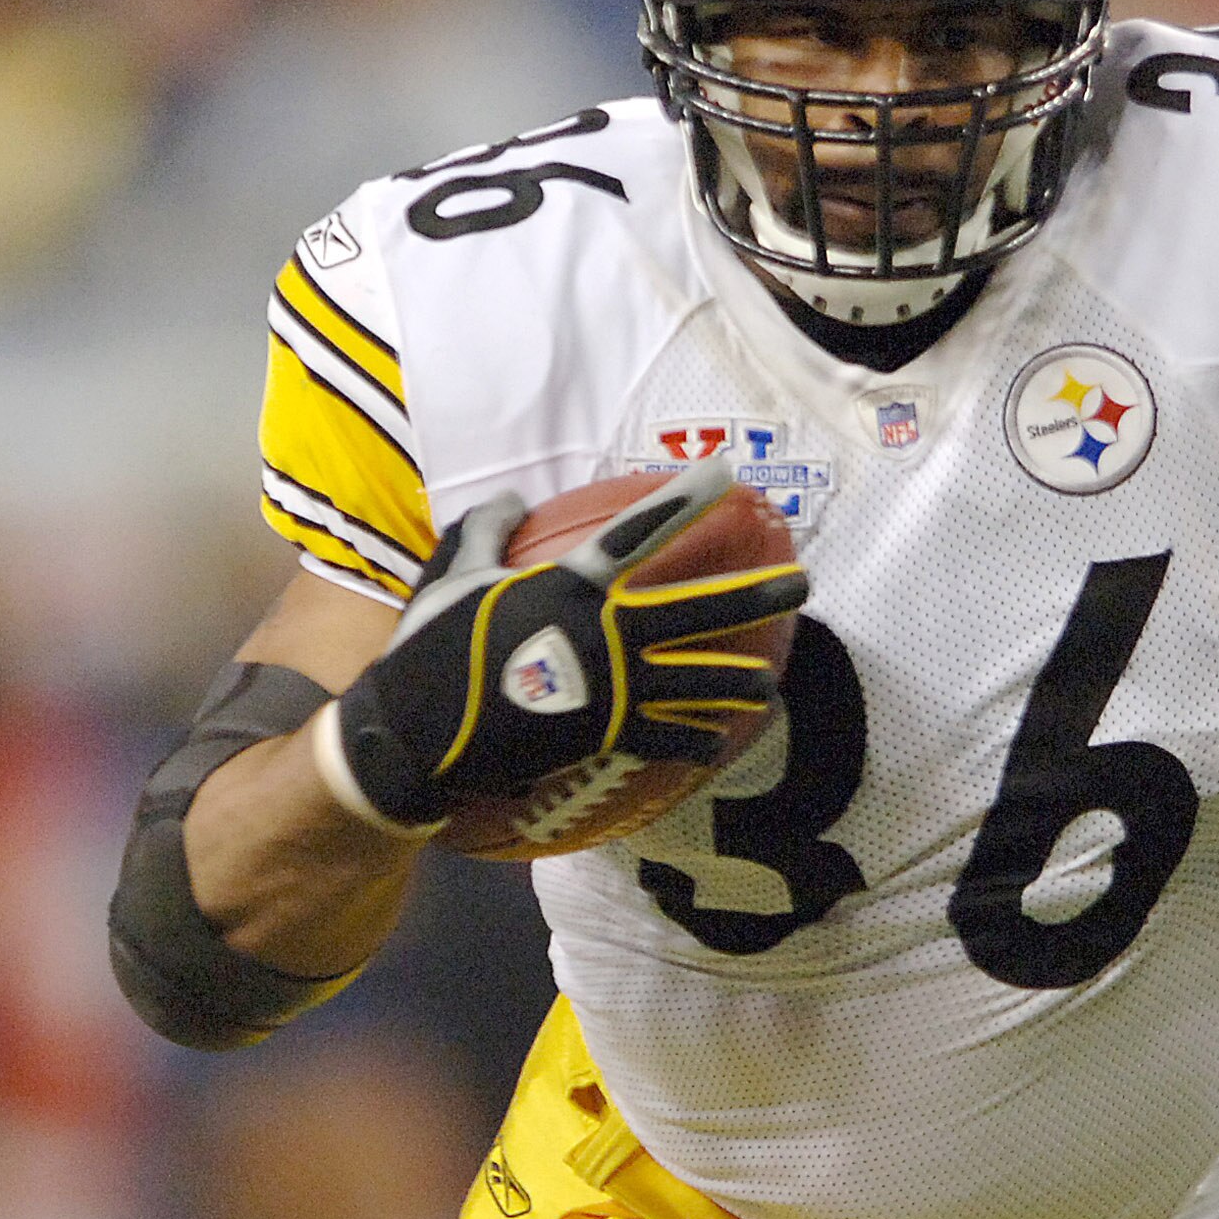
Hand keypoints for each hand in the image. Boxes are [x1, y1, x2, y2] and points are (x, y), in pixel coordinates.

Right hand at [326, 459, 809, 827]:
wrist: (416, 732)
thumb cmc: (431, 648)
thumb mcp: (451, 572)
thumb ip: (488, 529)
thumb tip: (517, 499)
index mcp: (572, 584)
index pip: (642, 530)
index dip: (687, 498)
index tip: (727, 475)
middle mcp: (606, 632)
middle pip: (698, 609)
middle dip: (756, 595)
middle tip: (802, 584)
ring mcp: (612, 688)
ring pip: (697, 682)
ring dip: (739, 681)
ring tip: (772, 682)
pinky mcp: (606, 735)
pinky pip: (665, 739)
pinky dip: (693, 742)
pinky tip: (719, 743)